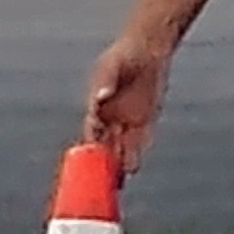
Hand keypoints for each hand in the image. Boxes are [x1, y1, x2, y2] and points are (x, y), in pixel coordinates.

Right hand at [85, 27, 170, 171]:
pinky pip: (140, 140)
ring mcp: (128, 120)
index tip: (86, 160)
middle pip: (105, 145)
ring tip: (117, 182)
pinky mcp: (146, 120)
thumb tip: (100, 97)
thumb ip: (106, 81)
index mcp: (97, 107)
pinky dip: (137, 153)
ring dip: (119, 163)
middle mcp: (111, 117)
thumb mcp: (112, 66)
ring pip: (122, 147)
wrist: (148, 51)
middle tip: (100, 182)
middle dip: (103, 163)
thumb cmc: (123, 57)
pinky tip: (133, 168)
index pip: (90, 132)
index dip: (88, 146)